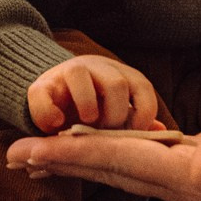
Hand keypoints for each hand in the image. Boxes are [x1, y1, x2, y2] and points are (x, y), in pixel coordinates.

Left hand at [8, 112, 200, 200]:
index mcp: (195, 179)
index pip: (118, 163)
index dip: (70, 155)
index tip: (23, 151)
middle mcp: (188, 187)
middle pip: (111, 174)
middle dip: (61, 163)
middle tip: (11, 154)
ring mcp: (198, 183)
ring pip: (127, 172)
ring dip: (84, 163)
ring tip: (46, 155)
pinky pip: (150, 166)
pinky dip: (118, 157)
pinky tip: (110, 151)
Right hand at [26, 54, 159, 133]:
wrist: (57, 101)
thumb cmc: (95, 111)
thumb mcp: (118, 114)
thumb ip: (136, 121)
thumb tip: (161, 132)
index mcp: (120, 75)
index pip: (142, 87)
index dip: (143, 112)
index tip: (133, 132)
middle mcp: (96, 68)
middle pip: (115, 83)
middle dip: (114, 114)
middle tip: (105, 130)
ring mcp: (66, 73)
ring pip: (78, 73)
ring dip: (85, 104)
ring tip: (84, 125)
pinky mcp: (40, 85)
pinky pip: (41, 92)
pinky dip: (48, 113)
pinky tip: (55, 127)